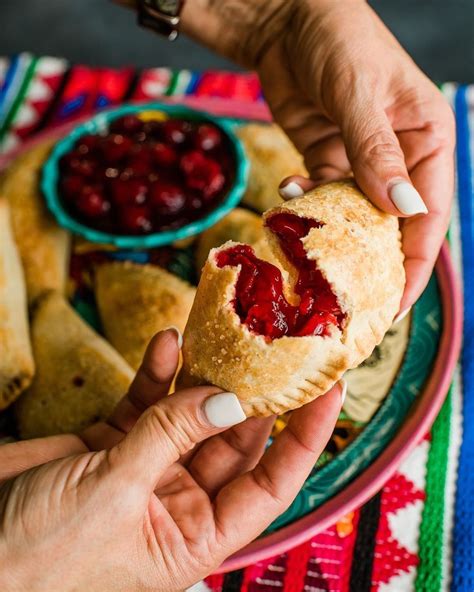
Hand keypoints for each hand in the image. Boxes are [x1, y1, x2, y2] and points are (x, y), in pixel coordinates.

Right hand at [0, 329, 342, 590]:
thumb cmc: (39, 557)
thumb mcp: (113, 493)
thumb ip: (170, 437)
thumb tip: (227, 399)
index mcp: (196, 535)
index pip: (273, 482)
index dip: (305, 435)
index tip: (328, 387)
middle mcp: (180, 500)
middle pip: (234, 436)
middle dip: (254, 389)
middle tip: (275, 342)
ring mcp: (148, 466)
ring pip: (192, 411)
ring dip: (205, 373)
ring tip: (225, 331)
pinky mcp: (115, 442)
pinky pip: (148, 402)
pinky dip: (158, 373)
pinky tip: (167, 343)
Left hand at [263, 1, 454, 313]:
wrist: (288, 20)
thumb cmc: (338, 40)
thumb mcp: (360, 94)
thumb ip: (376, 153)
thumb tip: (404, 211)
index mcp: (427, 140)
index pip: (429, 215)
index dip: (414, 264)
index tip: (393, 304)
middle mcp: (399, 157)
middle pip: (392, 225)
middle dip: (370, 261)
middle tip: (345, 300)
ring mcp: (361, 162)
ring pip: (353, 217)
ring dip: (330, 236)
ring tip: (308, 253)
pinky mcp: (327, 161)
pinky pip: (320, 198)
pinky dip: (305, 206)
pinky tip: (288, 196)